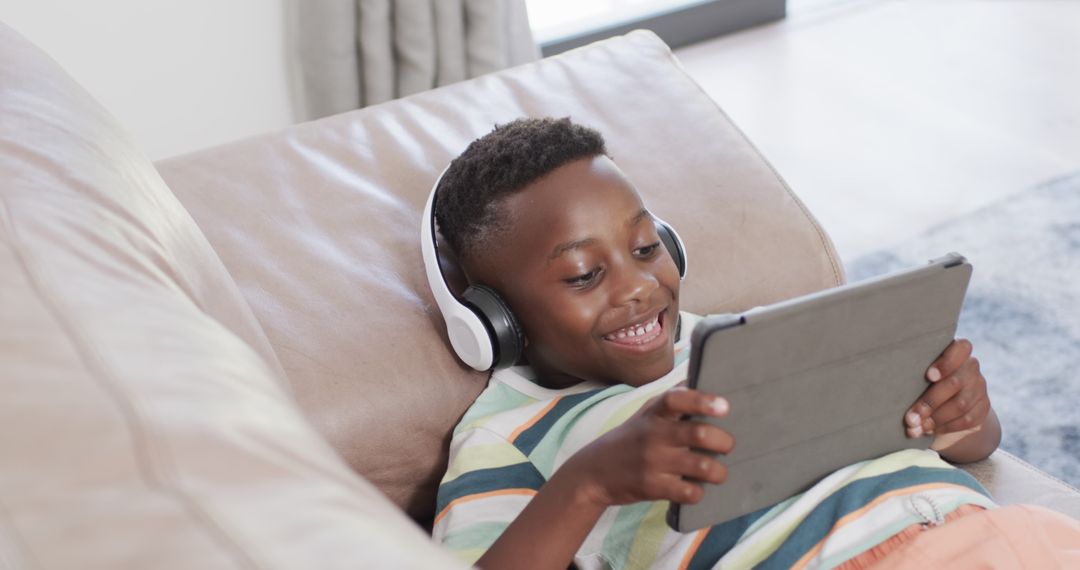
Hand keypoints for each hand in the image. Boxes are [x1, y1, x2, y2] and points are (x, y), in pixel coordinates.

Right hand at [566, 388, 733, 508]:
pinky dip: (699, 492)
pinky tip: (695, 488)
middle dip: (724, 441)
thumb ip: (674, 399)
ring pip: (702, 466)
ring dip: (718, 472)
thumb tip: (703, 377)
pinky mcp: (652, 487)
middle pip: (699, 433)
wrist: (594, 472)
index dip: (702, 400)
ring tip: (719, 472)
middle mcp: (653, 435)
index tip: (724, 406)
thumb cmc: (631, 438)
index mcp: (654, 413)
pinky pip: (689, 492)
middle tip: (727, 445)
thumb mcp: (646, 413)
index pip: (676, 399)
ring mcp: (652, 463)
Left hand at [904, 339, 990, 438]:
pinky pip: (967, 419)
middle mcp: (970, 367)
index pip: (961, 348)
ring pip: (960, 404)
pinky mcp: (982, 407)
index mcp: (956, 352)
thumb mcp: (918, 372)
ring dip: (935, 419)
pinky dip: (945, 427)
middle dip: (929, 402)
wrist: (945, 402)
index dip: (946, 363)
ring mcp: (979, 387)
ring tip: (915, 427)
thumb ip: (913, 372)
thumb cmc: (920, 381)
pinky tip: (929, 431)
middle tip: (910, 418)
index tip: (928, 376)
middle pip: (955, 383)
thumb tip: (888, 382)